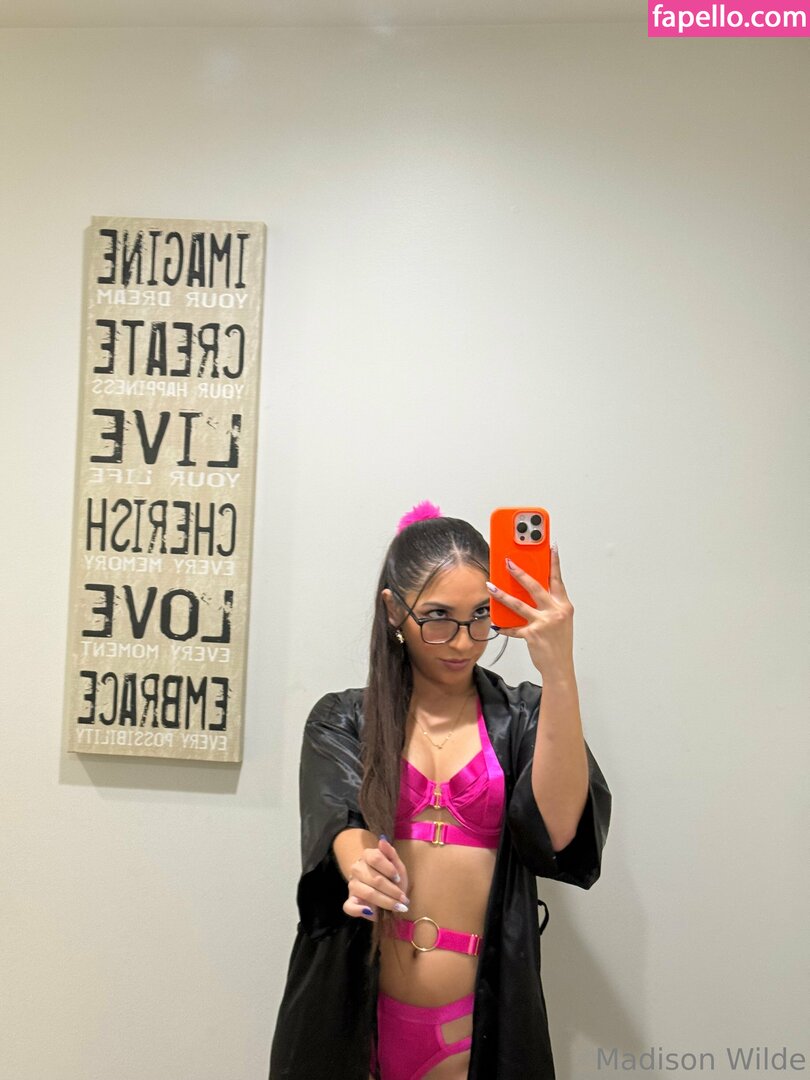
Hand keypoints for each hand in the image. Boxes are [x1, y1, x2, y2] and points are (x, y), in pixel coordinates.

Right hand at [342, 836, 409, 922]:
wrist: (385, 890)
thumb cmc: (391, 876)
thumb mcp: (396, 864)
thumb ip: (391, 853)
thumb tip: (382, 840)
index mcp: (367, 855)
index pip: (375, 858)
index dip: (389, 869)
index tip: (399, 879)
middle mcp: (357, 868)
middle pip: (374, 879)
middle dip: (392, 891)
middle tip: (404, 900)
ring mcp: (352, 885)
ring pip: (366, 893)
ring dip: (385, 902)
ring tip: (397, 907)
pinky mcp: (350, 900)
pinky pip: (349, 907)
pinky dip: (359, 911)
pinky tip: (372, 912)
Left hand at [487, 545, 574, 680]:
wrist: (559, 667)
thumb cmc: (559, 643)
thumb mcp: (560, 620)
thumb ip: (549, 605)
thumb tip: (533, 590)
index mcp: (564, 606)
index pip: (557, 579)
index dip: (554, 562)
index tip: (551, 546)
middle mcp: (555, 612)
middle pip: (534, 587)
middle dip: (519, 573)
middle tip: (508, 562)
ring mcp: (543, 623)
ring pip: (518, 604)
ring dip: (501, 594)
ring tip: (490, 586)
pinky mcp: (531, 634)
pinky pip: (513, 627)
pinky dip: (503, 625)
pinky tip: (496, 622)